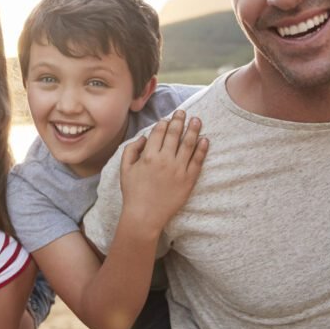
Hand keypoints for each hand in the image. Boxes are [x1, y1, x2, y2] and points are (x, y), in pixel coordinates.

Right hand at [120, 109, 208, 235]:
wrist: (144, 216)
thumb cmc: (133, 192)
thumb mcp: (124, 168)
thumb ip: (131, 149)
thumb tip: (143, 137)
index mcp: (148, 155)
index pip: (159, 132)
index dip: (164, 123)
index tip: (168, 118)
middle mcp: (165, 160)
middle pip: (174, 134)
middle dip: (179, 120)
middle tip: (183, 112)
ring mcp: (178, 169)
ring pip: (188, 144)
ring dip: (193, 129)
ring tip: (197, 120)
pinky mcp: (188, 180)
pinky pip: (198, 160)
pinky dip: (202, 148)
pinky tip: (205, 139)